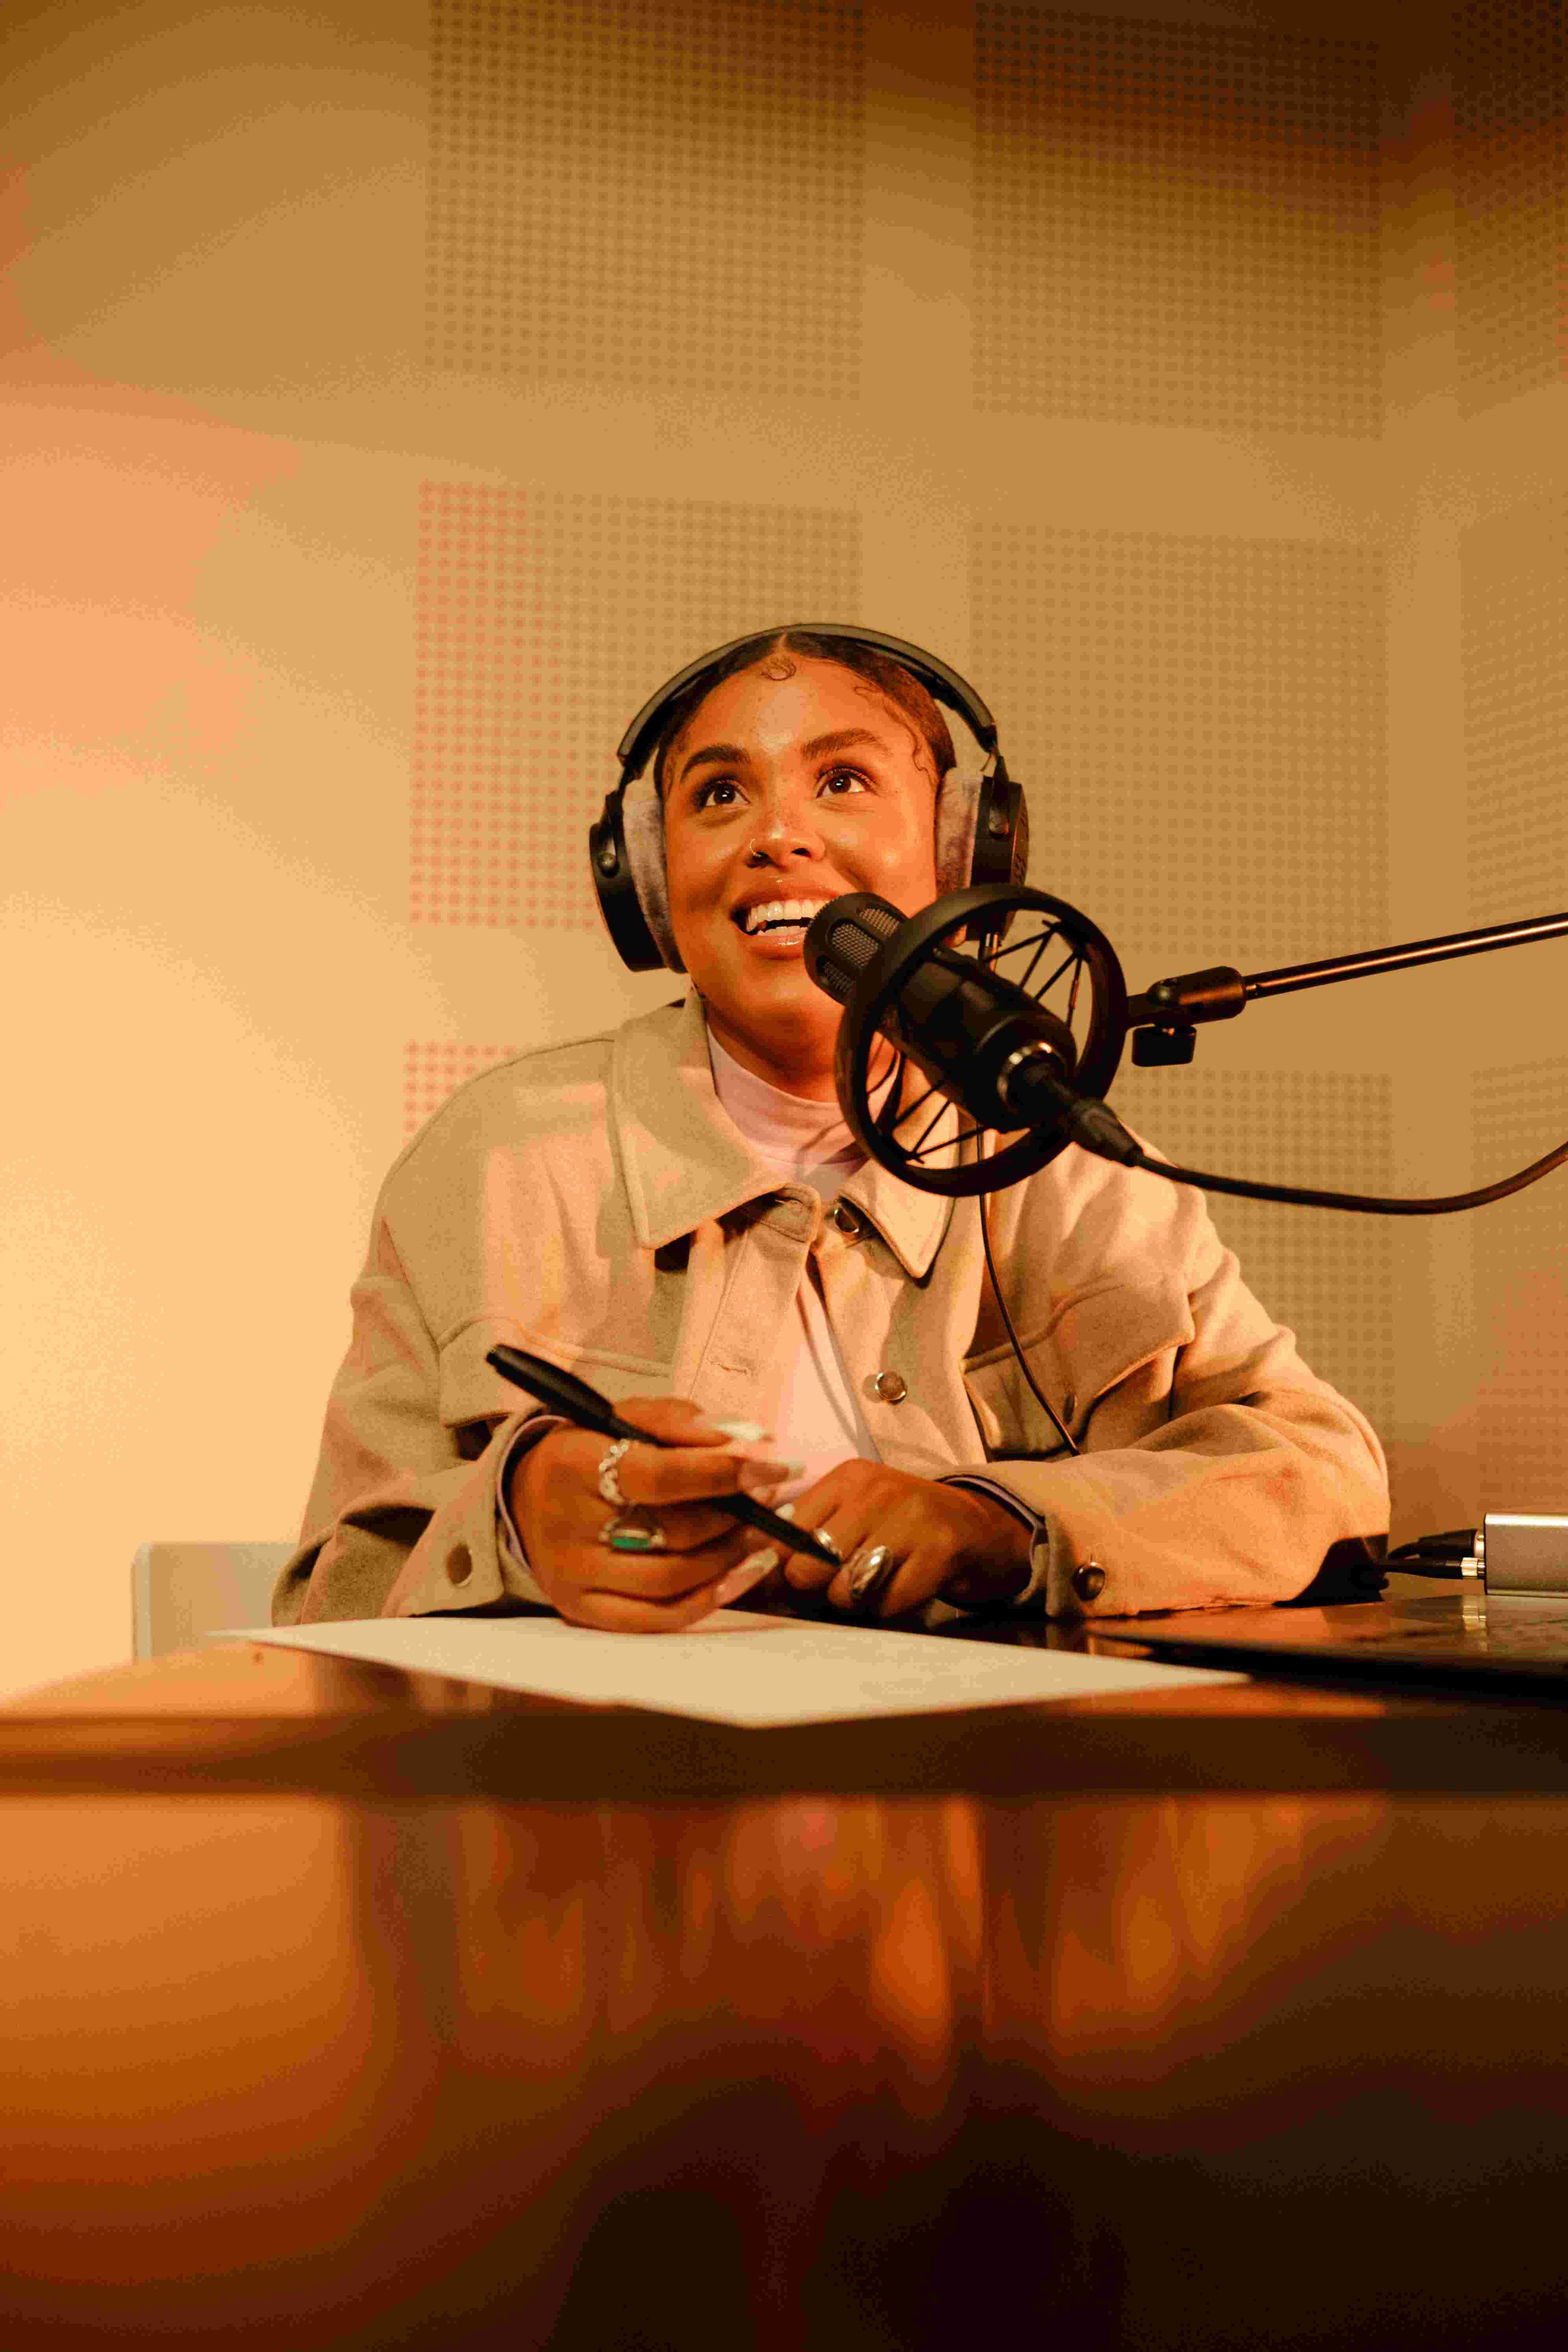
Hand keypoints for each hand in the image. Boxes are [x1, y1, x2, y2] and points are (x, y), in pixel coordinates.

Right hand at [510, 1398, 807, 1633]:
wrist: (526, 1498)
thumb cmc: (590, 1452)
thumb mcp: (624, 1417)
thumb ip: (681, 1421)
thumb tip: (749, 1441)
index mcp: (572, 1465)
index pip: (659, 1476)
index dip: (725, 1473)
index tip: (778, 1465)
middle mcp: (566, 1526)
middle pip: (672, 1533)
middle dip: (737, 1515)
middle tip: (773, 1497)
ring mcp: (573, 1575)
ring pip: (672, 1579)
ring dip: (732, 1557)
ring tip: (764, 1533)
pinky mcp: (582, 1610)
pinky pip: (657, 1618)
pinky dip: (710, 1599)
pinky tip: (743, 1572)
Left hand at [780, 1461, 1032, 1618]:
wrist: (978, 1527)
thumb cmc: (902, 1526)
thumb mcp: (853, 1514)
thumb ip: (806, 1538)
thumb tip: (754, 1579)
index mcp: (846, 1478)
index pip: (785, 1532)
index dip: (777, 1568)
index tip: (785, 1584)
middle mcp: (876, 1490)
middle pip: (809, 1566)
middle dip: (819, 1589)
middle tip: (842, 1583)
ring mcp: (910, 1517)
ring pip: (846, 1590)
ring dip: (856, 1601)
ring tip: (877, 1582)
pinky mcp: (939, 1549)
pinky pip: (887, 1604)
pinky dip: (889, 1608)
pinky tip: (905, 1586)